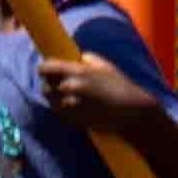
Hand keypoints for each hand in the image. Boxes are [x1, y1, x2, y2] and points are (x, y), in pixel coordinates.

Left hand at [39, 48, 173, 120]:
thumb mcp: (107, 67)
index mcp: (78, 72)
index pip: (46, 68)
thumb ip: (88, 59)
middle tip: (60, 84)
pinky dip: (63, 109)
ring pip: (50, 101)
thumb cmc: (122, 87)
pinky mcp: (72, 120)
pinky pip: (59, 112)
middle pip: (45, 86)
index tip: (48, 70)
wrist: (131, 113)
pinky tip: (75, 106)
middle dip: (51, 85)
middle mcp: (70, 89)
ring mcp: (70, 106)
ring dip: (55, 98)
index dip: (45, 69)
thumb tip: (76, 58)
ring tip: (68, 96)